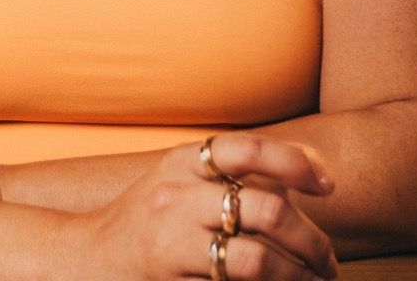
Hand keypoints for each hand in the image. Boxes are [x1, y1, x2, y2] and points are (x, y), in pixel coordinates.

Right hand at [78, 133, 337, 280]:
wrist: (88, 256)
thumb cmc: (150, 217)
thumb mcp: (181, 180)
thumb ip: (230, 174)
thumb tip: (307, 177)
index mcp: (186, 160)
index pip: (249, 148)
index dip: (295, 161)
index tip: (327, 185)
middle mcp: (179, 193)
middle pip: (266, 208)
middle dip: (310, 239)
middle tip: (328, 261)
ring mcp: (174, 239)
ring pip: (257, 258)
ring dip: (298, 275)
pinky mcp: (172, 277)